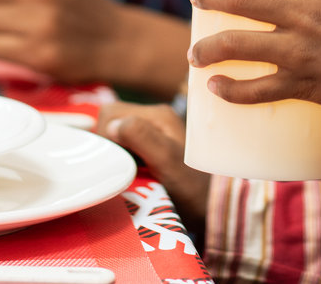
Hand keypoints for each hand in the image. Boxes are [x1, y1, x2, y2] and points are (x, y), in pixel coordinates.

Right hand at [98, 102, 208, 232]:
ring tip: (130, 174)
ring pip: (116, 136)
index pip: (110, 113)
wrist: (214, 208)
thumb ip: (142, 137)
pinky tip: (134, 176)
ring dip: (116, 154)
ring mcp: (153, 134)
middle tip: (122, 169)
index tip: (116, 161)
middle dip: (110, 146)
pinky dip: (122, 161)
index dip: (105, 136)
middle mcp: (154, 119)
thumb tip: (111, 125)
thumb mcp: (167, 161)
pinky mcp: (152, 149)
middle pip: (111, 121)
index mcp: (157, 115)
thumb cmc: (193, 187)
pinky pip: (125, 147)